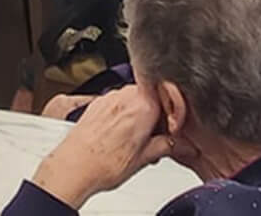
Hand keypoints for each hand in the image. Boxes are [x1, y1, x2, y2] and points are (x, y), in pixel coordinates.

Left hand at [31, 86, 174, 207]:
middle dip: (158, 116)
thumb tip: (185, 146)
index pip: (168, 95)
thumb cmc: (105, 163)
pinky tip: (123, 137)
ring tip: (140, 142)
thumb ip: (168, 146)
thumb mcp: (145, 158)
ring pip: (134, 100)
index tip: (176, 128)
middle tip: (160, 139)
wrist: (75, 166)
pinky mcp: (96, 103)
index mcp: (141, 105)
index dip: (175, 113)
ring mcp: (108, 98)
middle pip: (151, 97)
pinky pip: (118, 104)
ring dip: (141, 116)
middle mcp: (123, 96)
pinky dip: (125, 116)